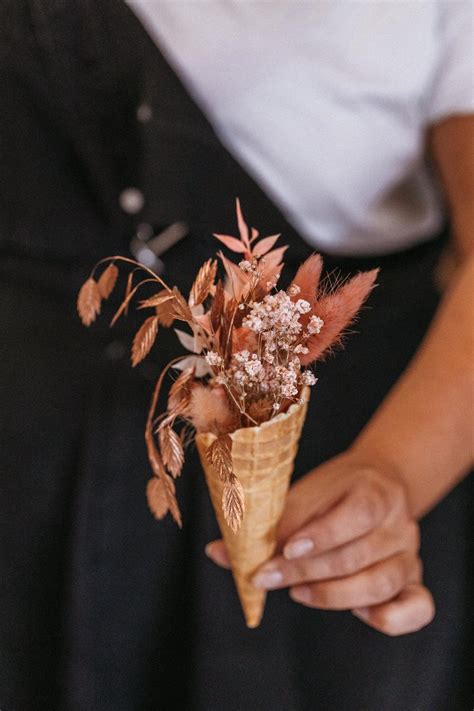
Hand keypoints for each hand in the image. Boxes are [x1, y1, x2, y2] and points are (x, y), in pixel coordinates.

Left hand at [205, 451, 434, 635]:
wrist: (379, 483)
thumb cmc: (335, 490)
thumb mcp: (308, 490)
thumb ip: (273, 521)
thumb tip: (218, 552)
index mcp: (375, 489)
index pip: (355, 514)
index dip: (319, 536)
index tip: (282, 551)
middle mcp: (399, 522)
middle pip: (356, 555)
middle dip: (304, 571)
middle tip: (265, 578)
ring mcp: (409, 552)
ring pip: (379, 583)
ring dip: (331, 595)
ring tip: (297, 593)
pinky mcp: (414, 578)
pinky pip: (417, 606)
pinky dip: (389, 617)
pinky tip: (360, 614)